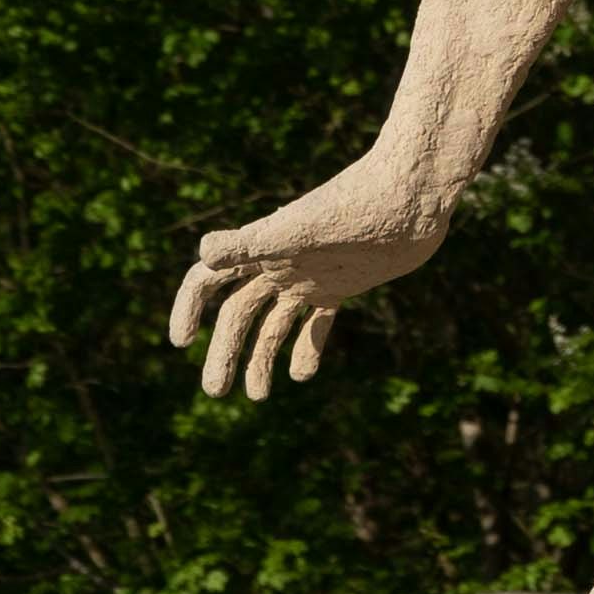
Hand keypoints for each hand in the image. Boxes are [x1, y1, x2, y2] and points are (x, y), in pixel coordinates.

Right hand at [170, 159, 450, 399]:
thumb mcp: (303, 228)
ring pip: (275, 324)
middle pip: (240, 314)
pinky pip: (316, 323)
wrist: (413, 196)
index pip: (209, 279)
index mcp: (263, 248)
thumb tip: (202, 250)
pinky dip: (307, 349)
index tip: (180, 342)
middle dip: (225, 351)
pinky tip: (301, 376)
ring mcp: (311, 276)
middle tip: (215, 391)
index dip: (190, 307)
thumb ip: (253, 242)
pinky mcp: (342, 285)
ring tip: (256, 397)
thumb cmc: (358, 204)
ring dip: (261, 359)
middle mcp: (281, 264)